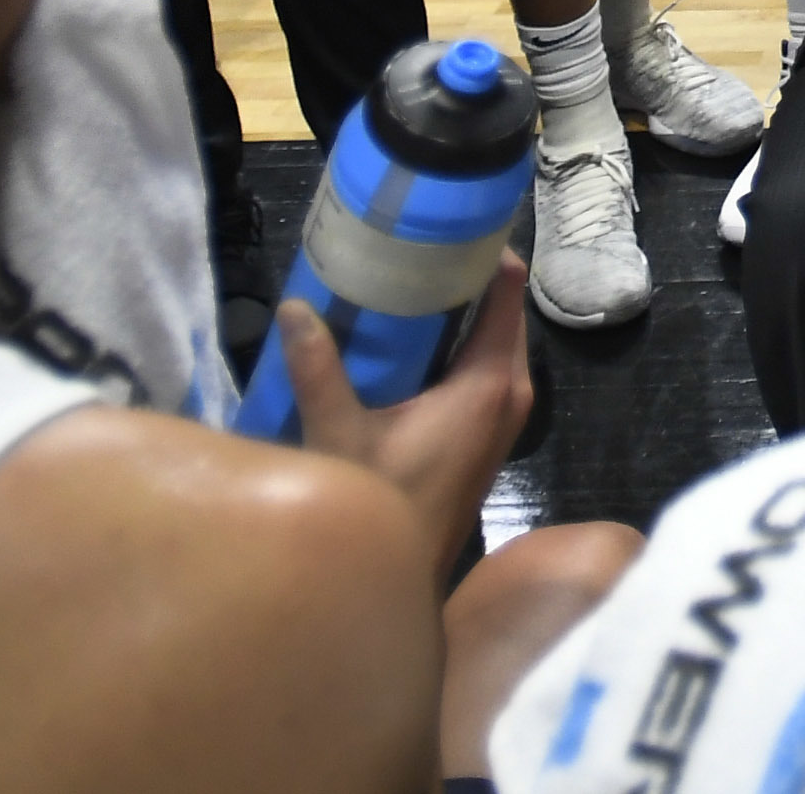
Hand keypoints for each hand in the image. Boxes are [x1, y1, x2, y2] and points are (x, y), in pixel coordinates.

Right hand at [279, 251, 535, 581]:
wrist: (407, 581)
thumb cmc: (385, 505)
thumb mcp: (341, 435)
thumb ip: (318, 370)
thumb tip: (293, 308)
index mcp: (490, 382)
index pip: (508, 291)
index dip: (486, 250)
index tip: (447, 221)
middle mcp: (511, 392)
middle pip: (499, 310)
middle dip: (462, 276)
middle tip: (411, 244)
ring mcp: (504, 414)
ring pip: (489, 339)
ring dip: (456, 311)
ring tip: (405, 278)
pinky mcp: (487, 431)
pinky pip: (481, 366)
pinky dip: (454, 344)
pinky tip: (407, 335)